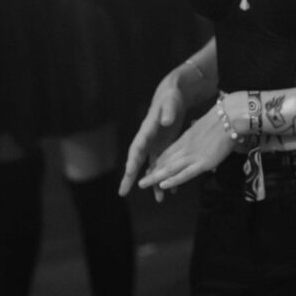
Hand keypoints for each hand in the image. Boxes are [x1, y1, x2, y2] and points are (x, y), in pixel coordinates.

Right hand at [119, 67, 185, 200]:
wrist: (173, 96)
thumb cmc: (170, 97)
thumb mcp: (170, 102)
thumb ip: (168, 111)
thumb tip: (166, 121)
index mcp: (146, 130)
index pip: (136, 147)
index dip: (132, 160)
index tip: (129, 172)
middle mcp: (147, 140)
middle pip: (136, 161)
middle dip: (130, 177)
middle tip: (122, 192)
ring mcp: (154, 145)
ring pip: (150, 166)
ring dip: (152, 182)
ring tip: (158, 199)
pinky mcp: (163, 147)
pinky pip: (162, 164)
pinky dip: (165, 176)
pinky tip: (171, 189)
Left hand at [136, 103, 237, 192]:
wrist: (231, 116)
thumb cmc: (223, 120)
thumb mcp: (206, 127)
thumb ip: (200, 135)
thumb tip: (200, 138)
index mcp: (186, 138)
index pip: (168, 152)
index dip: (159, 162)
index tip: (151, 170)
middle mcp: (186, 147)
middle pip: (165, 161)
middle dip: (152, 172)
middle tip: (141, 182)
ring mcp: (193, 155)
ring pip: (170, 168)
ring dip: (155, 178)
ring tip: (143, 185)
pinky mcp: (203, 162)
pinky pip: (185, 173)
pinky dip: (173, 180)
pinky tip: (163, 185)